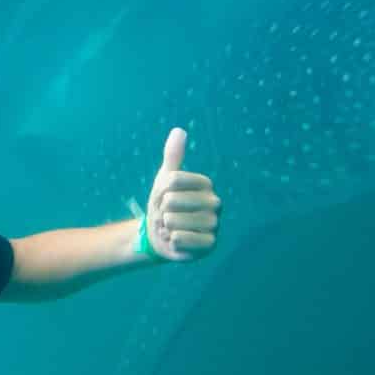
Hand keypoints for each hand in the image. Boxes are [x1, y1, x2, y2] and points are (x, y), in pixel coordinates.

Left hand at [144, 127, 220, 260]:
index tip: (164, 197)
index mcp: (206, 184)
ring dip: (164, 227)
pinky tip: (176, 241)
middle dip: (160, 211)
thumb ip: (173, 156)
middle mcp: (215, 202)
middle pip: (171, 201)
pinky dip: (171, 241)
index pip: (172, 180)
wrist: (161, 235)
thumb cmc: (165, 204)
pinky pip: (181, 239)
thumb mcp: (165, 179)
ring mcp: (214, 224)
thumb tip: (179, 130)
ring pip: (173, 221)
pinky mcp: (210, 244)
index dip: (159, 191)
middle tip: (167, 216)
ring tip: (171, 229)